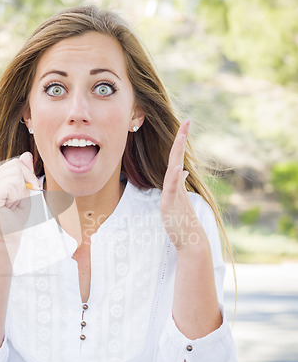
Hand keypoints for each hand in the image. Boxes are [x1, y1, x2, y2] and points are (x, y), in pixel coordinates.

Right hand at [0, 152, 39, 239]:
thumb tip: (27, 154)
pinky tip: (9, 205)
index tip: (32, 189)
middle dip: (27, 182)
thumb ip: (25, 174)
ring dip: (21, 191)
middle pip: (16, 165)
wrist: (9, 236)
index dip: (28, 175)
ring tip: (13, 203)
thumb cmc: (15, 217)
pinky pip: (11, 184)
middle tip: (21, 199)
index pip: (16, 163)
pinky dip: (16, 195)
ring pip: (15, 175)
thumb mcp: (24, 192)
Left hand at [160, 120, 205, 251]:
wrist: (191, 241)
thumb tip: (181, 170)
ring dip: (177, 151)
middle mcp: (176, 186)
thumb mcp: (178, 199)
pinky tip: (178, 167)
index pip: (175, 159)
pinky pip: (172, 189)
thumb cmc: (183, 221)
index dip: (179, 142)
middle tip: (187, 120)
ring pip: (174, 169)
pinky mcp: (171, 205)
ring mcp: (174, 194)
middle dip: (181, 139)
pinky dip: (175, 177)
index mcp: (175, 184)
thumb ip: (178, 184)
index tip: (184, 125)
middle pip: (177, 158)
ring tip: (182, 135)